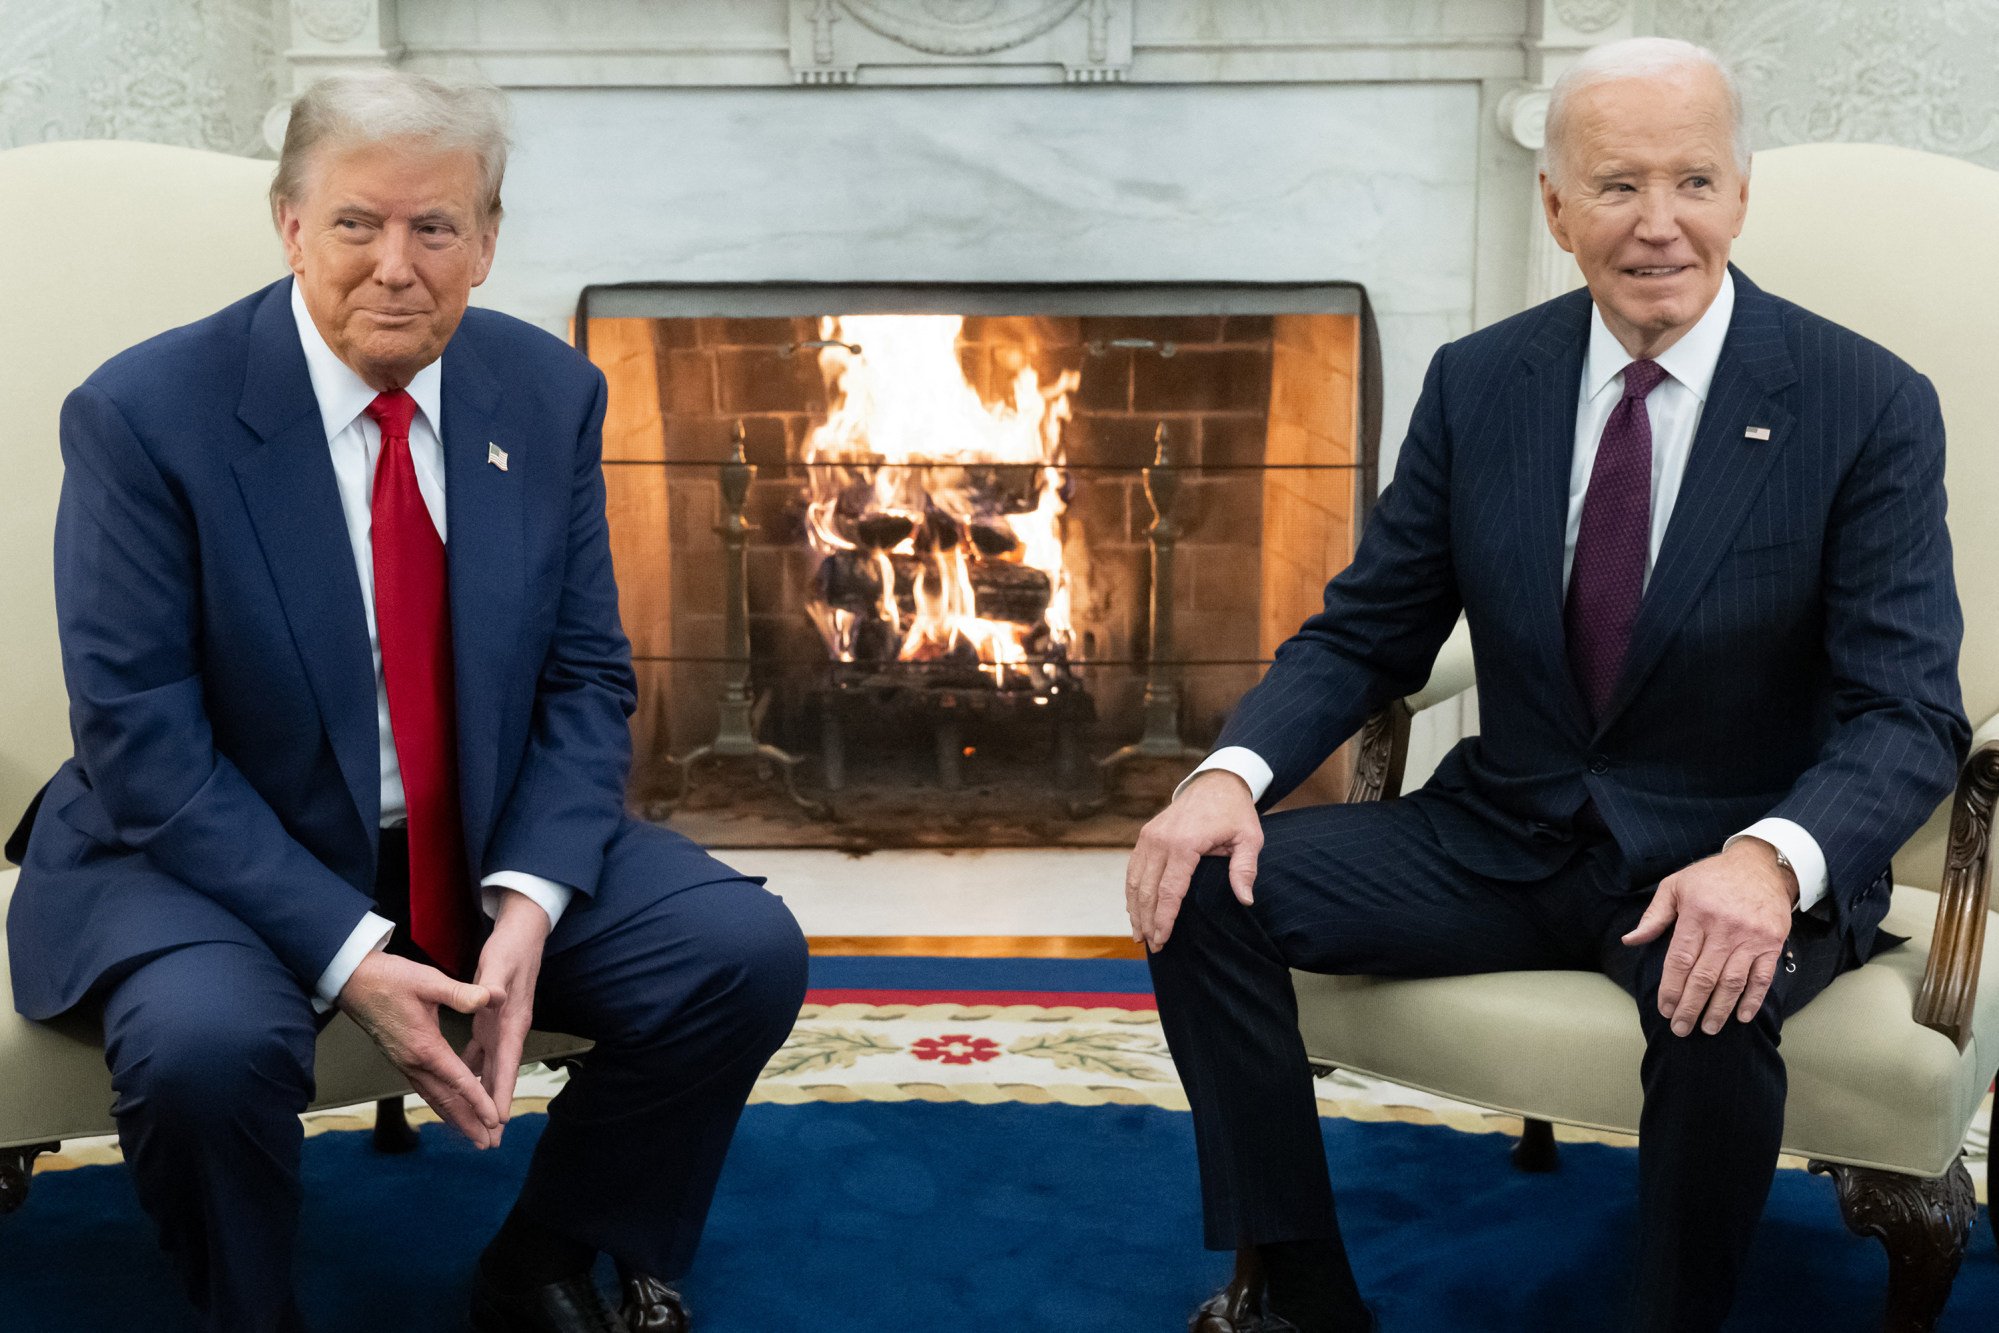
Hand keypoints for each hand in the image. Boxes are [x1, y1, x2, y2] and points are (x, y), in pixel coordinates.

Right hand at [337, 951, 499, 1146]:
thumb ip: (462, 993)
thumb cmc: (391, 978)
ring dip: (455, 1118)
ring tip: (473, 1136)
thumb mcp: (429, 981)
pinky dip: (441, 1104)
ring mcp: (405, 1064)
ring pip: (434, 1098)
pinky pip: (425, 1089)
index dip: (479, 1101)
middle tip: (489, 1144)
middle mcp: (413, 1063)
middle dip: (468, 1123)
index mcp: (425, 1047)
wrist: (352, 981)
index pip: (458, 1081)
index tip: (495, 1120)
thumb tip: (493, 996)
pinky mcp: (400, 1059)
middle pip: (446, 1101)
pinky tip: (449, 1109)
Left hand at [464, 890, 551, 1132]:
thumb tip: (494, 997)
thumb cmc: (511, 947)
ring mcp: (502, 1027)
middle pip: (501, 1076)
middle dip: (495, 1108)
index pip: (506, 1062)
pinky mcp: (493, 1022)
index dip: (501, 1091)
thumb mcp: (500, 962)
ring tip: (480, 1126)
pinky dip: (475, 1074)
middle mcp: (509, 1029)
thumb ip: (494, 982)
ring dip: (485, 1097)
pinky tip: (465, 1087)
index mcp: (511, 1020)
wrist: (524, 933)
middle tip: (490, 1141)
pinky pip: (482, 1055)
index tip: (497, 1118)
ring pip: (492, 1070)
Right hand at [1125, 769, 1262, 951]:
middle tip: (1152, 947)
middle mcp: (1160, 840)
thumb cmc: (1235, 813)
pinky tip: (1135, 910)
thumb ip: (1245, 869)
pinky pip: (1133, 869)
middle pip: (1148, 891)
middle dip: (1148, 922)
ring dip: (1135, 910)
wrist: (1216, 782)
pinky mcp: (1145, 835)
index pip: (1169, 891)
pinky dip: (1132, 892)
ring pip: (1135, 881)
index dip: (1164, 919)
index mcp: (1184, 843)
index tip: (1162, 941)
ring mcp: (1149, 837)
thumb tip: (1245, 900)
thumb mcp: (1249, 838)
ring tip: (1139, 935)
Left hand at [1621, 838, 1798, 1037]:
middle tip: (1681, 1028)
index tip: (1665, 1009)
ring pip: (1733, 981)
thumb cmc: (1711, 877)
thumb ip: (1654, 916)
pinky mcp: (1771, 943)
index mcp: (1696, 914)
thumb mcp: (1675, 886)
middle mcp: (1724, 928)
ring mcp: (1750, 937)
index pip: (1680, 959)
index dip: (1671, 988)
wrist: (1760, 865)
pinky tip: (1741, 1016)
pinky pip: (1762, 977)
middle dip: (1691, 1006)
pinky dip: (1753, 999)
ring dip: (1719, 1009)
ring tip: (1708, 1028)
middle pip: (1704, 976)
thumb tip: (1630, 941)